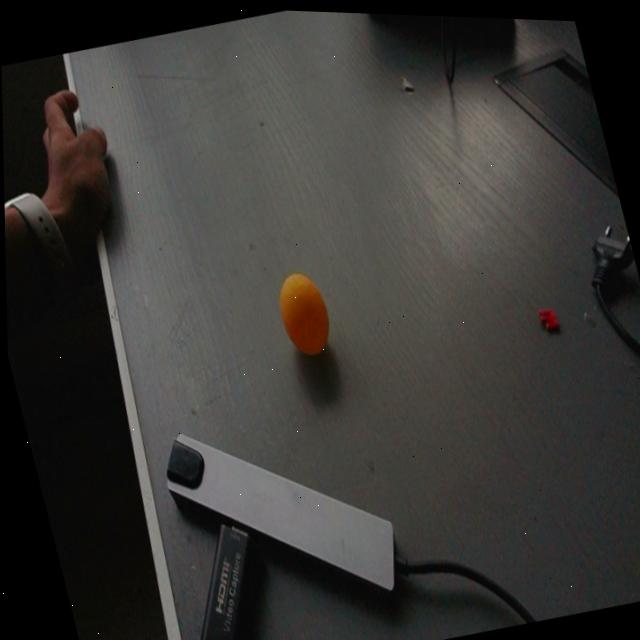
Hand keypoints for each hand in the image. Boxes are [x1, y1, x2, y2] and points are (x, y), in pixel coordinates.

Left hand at [41, 91, 109, 261]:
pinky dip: (92, 169)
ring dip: (84, 148)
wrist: (71, 223)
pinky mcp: (76, 191)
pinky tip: (106, 174)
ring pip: (71, 153)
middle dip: (70, 124)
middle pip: (58, 132)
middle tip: (84, 121)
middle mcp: (60, 156)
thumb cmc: (76, 189)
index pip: (53, 110)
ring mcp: (66, 174)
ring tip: (102, 148)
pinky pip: (82, 173)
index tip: (75, 98)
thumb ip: (94, 138)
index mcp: (59, 140)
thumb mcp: (89, 151)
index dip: (63, 100)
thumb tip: (97, 134)